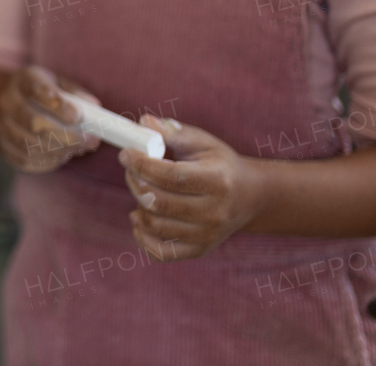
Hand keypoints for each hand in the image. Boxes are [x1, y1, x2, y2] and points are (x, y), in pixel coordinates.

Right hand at [0, 65, 101, 172]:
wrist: (3, 102)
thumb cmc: (39, 93)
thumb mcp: (56, 82)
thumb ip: (74, 93)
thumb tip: (94, 107)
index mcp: (22, 80)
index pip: (36, 91)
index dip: (58, 105)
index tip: (78, 115)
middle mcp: (7, 102)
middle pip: (34, 122)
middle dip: (66, 134)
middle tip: (89, 140)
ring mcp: (1, 125)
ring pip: (29, 144)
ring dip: (60, 150)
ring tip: (79, 148)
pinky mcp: (3, 146)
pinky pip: (25, 159)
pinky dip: (48, 161)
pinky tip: (62, 155)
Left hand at [120, 115, 266, 260]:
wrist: (249, 197)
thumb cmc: (219, 165)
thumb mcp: (202, 142)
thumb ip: (173, 132)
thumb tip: (144, 123)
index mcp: (217, 181)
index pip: (170, 176)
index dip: (142, 164)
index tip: (126, 153)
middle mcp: (214, 213)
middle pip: (158, 201)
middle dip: (135, 180)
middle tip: (132, 168)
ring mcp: (207, 236)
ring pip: (154, 224)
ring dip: (138, 203)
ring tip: (142, 187)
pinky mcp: (198, 250)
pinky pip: (160, 251)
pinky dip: (141, 235)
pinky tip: (139, 216)